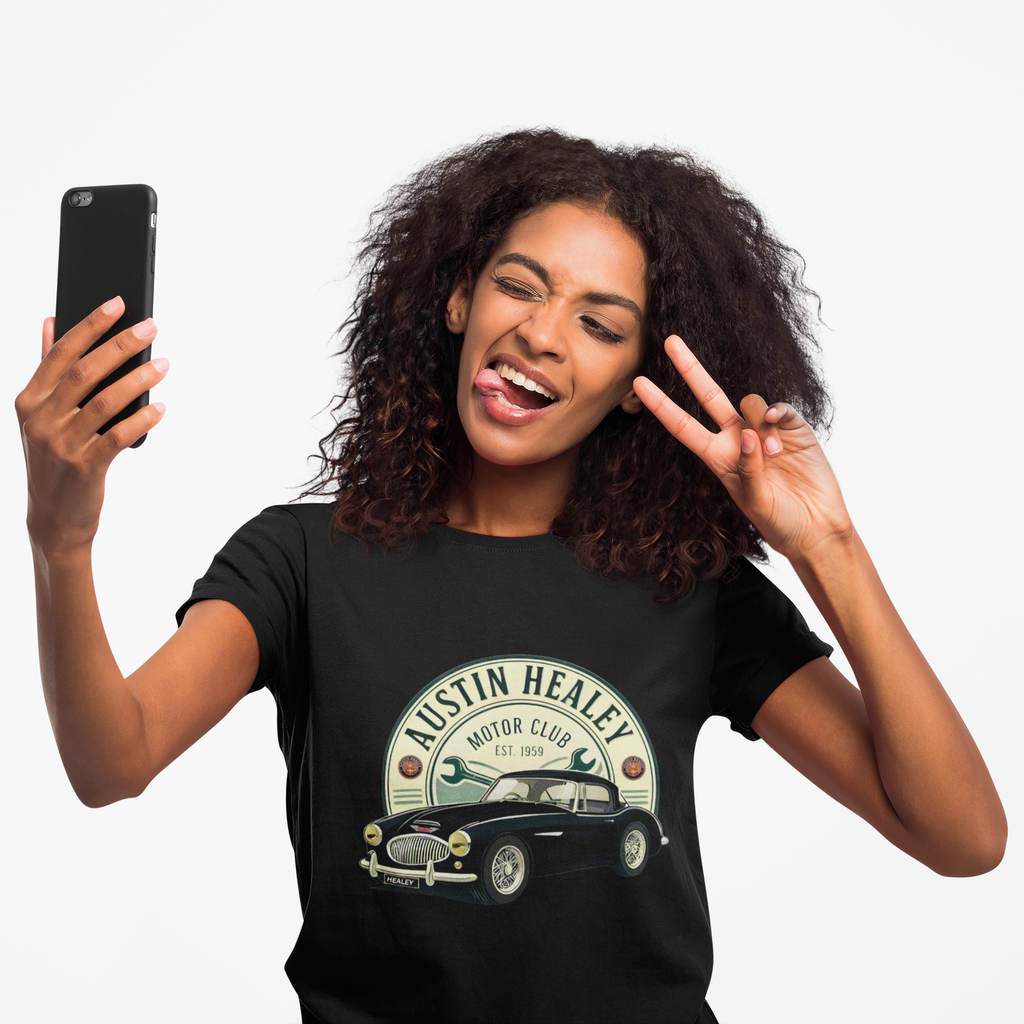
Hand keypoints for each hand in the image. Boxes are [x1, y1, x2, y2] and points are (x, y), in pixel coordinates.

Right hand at [15, 297, 167, 552]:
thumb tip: (51, 321)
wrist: (53, 517)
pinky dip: (142, 419)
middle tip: (151, 327)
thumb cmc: (54, 458)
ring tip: (163, 364)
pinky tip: (161, 407)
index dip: (91, 325)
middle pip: (86, 372)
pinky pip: (118, 436)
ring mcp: (61, 444)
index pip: (62, 352)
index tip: (118, 303)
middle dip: (120, 345)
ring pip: (105, 402)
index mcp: (29, 399)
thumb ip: (49, 368)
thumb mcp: (42, 413)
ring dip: (138, 380)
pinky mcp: (85, 467)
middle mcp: (41, 418)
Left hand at [633, 335, 852, 562]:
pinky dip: (775, 416)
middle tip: (670, 341)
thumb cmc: (778, 520)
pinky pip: (776, 408)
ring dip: (757, 425)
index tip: (639, 383)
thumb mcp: (754, 500)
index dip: (661, 405)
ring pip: (748, 402)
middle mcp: (736, 438)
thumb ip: (747, 468)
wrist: (815, 526)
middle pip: (708, 396)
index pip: (682, 426)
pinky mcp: (791, 427)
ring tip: (773, 455)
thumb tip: (748, 434)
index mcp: (717, 457)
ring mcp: (762, 430)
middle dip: (690, 368)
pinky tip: (779, 438)